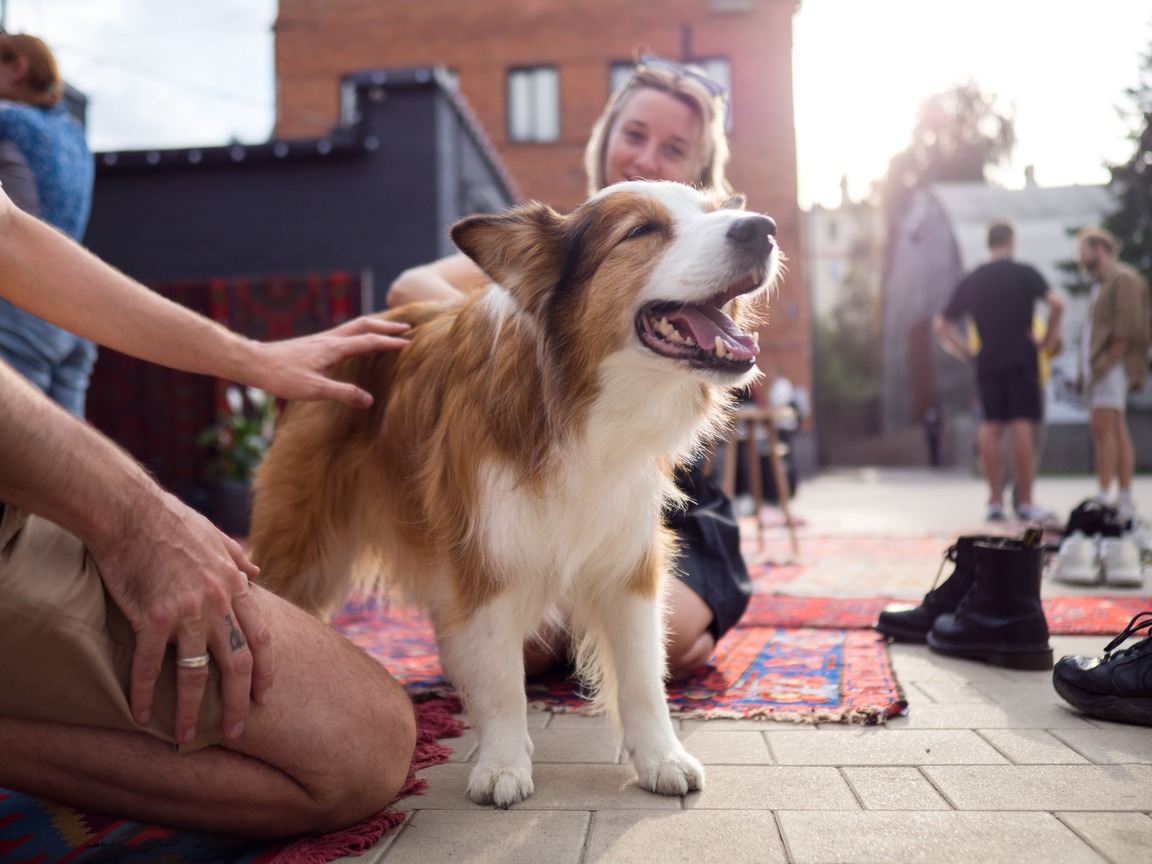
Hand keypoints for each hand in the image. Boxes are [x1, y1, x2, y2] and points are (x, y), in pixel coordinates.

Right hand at [88, 490, 270, 744]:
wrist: (129, 511)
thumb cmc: (170, 520)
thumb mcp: (217, 536)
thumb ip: (238, 557)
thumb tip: (258, 569)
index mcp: (234, 585)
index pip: (261, 637)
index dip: (265, 670)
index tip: (264, 694)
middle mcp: (217, 603)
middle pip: (237, 664)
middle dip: (238, 702)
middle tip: (237, 731)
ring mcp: (186, 612)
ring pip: (195, 673)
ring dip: (191, 710)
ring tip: (186, 735)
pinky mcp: (151, 617)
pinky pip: (148, 666)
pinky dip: (143, 693)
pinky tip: (140, 715)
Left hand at [249, 317, 409, 407]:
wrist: (255, 363)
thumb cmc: (283, 377)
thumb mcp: (314, 390)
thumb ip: (343, 393)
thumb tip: (369, 400)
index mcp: (334, 348)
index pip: (369, 341)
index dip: (390, 342)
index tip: (409, 343)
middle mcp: (330, 338)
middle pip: (364, 325)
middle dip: (387, 326)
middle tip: (406, 327)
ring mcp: (321, 338)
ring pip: (354, 325)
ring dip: (374, 325)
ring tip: (387, 328)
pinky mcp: (314, 342)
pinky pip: (344, 331)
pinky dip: (358, 331)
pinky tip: (355, 340)